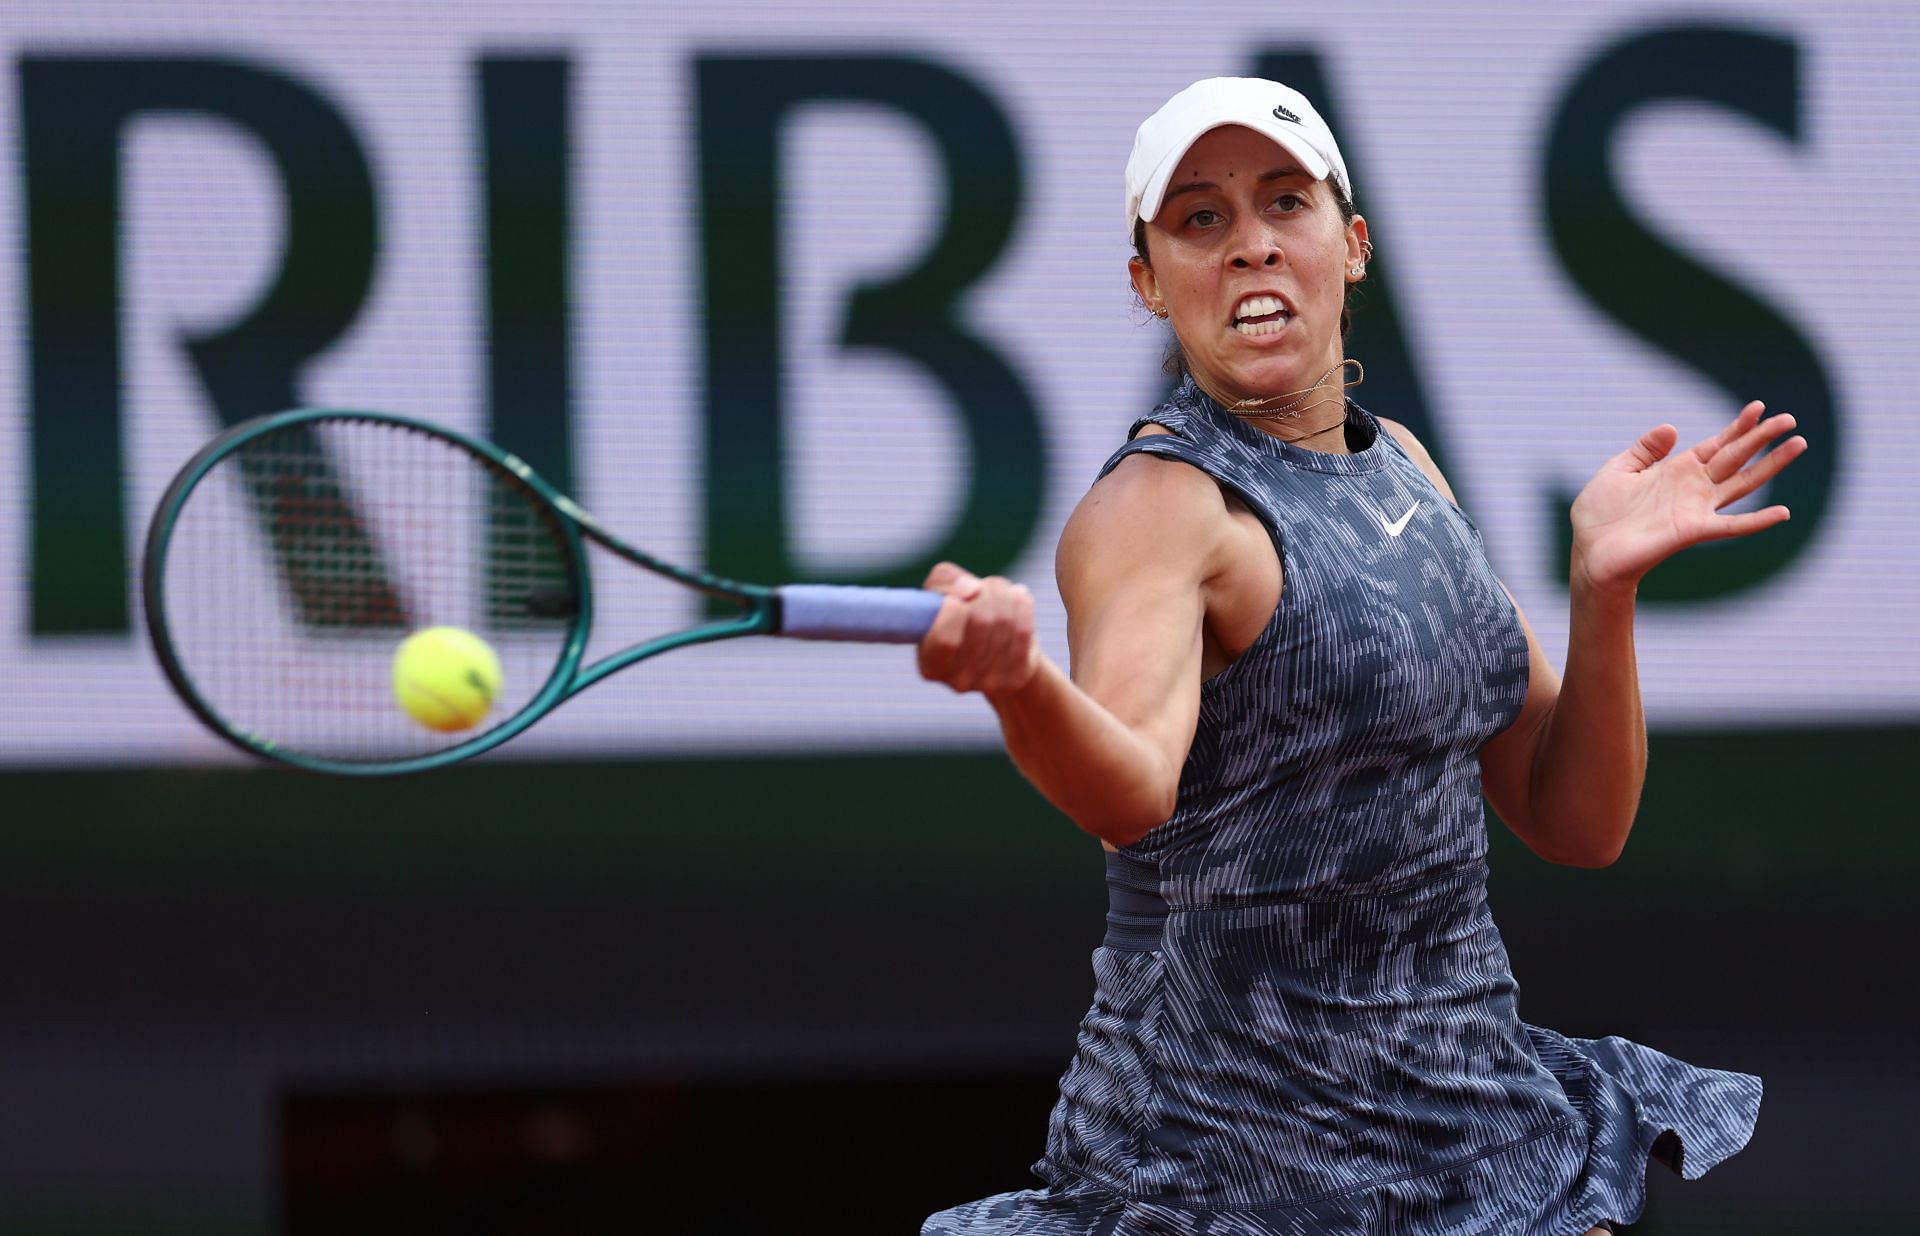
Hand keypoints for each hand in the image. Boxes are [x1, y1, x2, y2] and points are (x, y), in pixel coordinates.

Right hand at [917, 562, 1040, 694]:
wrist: (995, 645)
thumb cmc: (959, 613)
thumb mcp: (938, 592)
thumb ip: (944, 581)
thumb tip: (972, 591)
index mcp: (929, 665)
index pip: (945, 639)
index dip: (954, 608)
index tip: (957, 596)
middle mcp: (957, 681)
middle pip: (980, 623)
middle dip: (984, 594)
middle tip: (982, 587)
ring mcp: (988, 682)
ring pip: (1005, 620)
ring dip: (1003, 595)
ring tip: (998, 591)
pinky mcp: (1015, 677)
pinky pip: (1024, 629)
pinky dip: (1022, 605)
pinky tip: (1017, 597)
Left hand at [1568, 401, 1807, 593]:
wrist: (1589, 551)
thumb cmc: (1599, 515)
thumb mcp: (1618, 470)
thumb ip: (1645, 449)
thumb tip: (1672, 428)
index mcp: (1676, 470)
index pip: (1717, 444)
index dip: (1738, 427)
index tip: (1760, 407)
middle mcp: (1693, 487)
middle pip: (1736, 458)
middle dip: (1762, 438)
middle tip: (1790, 419)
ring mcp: (1696, 509)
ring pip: (1743, 483)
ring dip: (1771, 465)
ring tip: (1798, 445)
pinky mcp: (1693, 531)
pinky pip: (1732, 526)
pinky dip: (1758, 521)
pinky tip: (1783, 512)